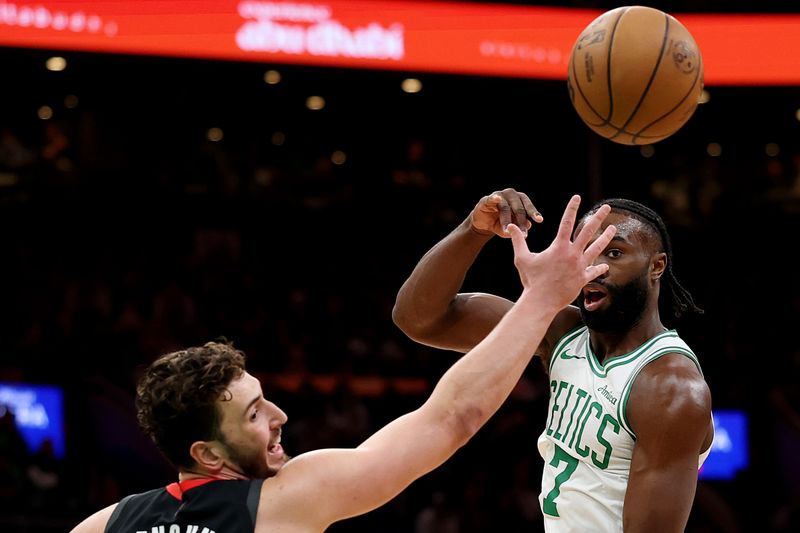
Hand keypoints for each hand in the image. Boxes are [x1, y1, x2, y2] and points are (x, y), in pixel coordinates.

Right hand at [470, 188, 541, 237]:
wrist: (483, 224)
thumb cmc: (499, 224)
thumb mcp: (510, 228)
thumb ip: (519, 227)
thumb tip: (529, 225)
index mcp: (519, 199)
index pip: (527, 205)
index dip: (533, 213)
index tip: (540, 220)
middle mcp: (510, 195)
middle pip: (518, 207)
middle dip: (521, 221)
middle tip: (523, 233)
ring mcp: (498, 195)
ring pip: (505, 207)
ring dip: (506, 220)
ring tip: (507, 231)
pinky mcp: (486, 200)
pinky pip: (491, 199)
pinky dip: (494, 198)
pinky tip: (497, 198)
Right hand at [507, 195, 615, 310]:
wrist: (541, 301)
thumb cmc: (531, 280)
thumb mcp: (522, 258)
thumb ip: (518, 241)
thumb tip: (510, 226)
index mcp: (559, 247)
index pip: (567, 222)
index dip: (572, 208)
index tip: (577, 197)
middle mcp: (572, 254)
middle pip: (588, 231)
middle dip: (598, 217)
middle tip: (606, 207)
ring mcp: (580, 266)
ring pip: (596, 248)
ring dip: (605, 237)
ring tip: (613, 228)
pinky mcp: (583, 279)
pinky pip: (594, 271)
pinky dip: (600, 268)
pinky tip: (605, 265)